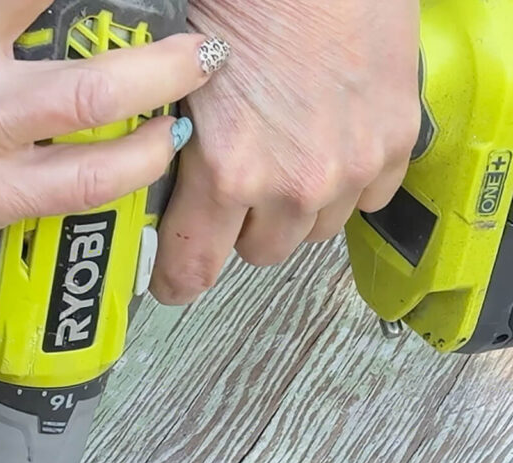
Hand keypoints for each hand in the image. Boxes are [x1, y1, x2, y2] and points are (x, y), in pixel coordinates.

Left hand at [151, 0, 421, 303]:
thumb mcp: (180, 80)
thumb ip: (178, 151)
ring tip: (289, 151)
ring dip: (297, 207)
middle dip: (242, 226)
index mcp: (229, 171)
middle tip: (238, 181)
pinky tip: (332, 139)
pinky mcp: (394, 142)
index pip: (195, 270)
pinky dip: (349, 182)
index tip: (175, 281)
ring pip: (314, 231)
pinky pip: (366, 200)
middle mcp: (294, 185)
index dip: (179, 279)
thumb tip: (167, 194)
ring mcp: (351, 167)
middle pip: (259, 252)